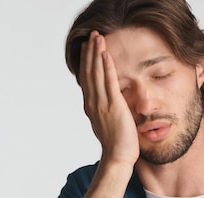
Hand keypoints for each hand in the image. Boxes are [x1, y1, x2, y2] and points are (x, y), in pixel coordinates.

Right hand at [79, 31, 138, 166]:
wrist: (117, 157)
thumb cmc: (116, 144)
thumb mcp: (107, 123)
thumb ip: (105, 111)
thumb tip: (108, 103)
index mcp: (91, 106)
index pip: (86, 78)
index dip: (86, 61)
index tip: (87, 47)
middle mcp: (93, 102)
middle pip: (89, 71)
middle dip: (90, 51)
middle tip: (91, 35)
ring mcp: (101, 104)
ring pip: (96, 73)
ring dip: (97, 53)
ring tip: (97, 37)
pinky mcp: (113, 105)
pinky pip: (109, 81)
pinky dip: (106, 66)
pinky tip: (105, 54)